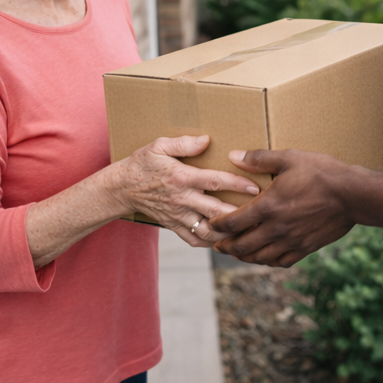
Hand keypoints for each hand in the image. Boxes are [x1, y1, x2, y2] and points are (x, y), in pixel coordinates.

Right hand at [117, 135, 260, 247]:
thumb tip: (206, 140)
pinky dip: (211, 243)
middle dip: (240, 212)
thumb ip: (183, 143)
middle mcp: (182, 199)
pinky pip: (195, 240)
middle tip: (261, 213)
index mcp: (181, 178)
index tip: (256, 187)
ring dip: (229, 232)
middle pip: (216, 210)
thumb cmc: (142, 165)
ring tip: (248, 230)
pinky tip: (226, 239)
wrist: (121, 188)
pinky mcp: (174, 226)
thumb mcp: (158, 146)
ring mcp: (178, 216)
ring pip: (208, 230)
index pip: (214, 181)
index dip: (236, 184)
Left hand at [209, 148, 357, 266]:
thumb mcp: (289, 158)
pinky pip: (281, 262)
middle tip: (216, 245)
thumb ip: (259, 159)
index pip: (233, 222)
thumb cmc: (322, 173)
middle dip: (226, 246)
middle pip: (242, 246)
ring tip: (235, 252)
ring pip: (260, 257)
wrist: (354, 196)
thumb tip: (234, 155)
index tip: (209, 225)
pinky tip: (264, 256)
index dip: (217, 226)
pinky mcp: (306, 248)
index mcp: (268, 207)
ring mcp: (292, 241)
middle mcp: (276, 228)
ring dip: (244, 256)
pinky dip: (268, 261)